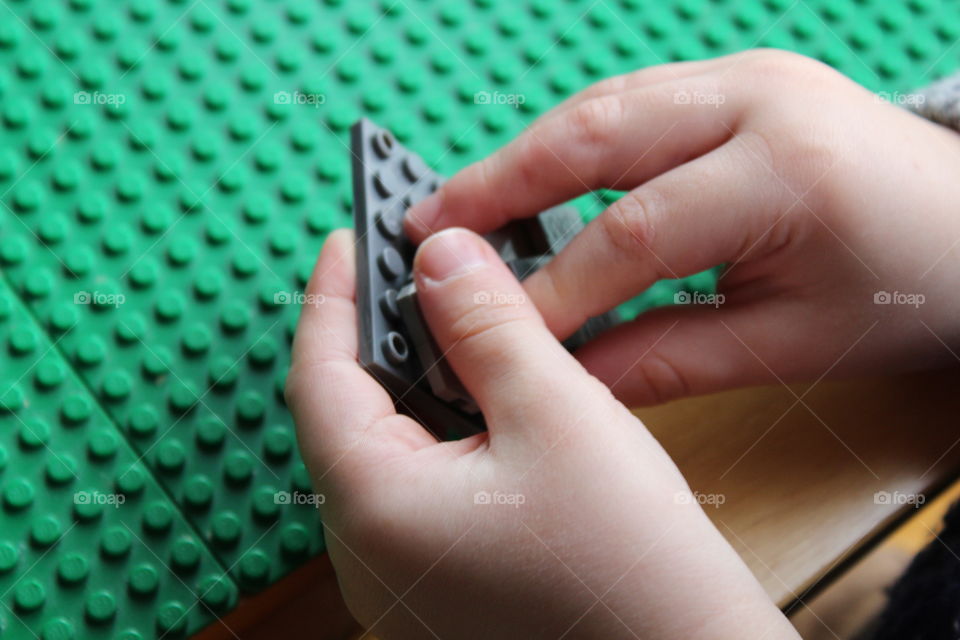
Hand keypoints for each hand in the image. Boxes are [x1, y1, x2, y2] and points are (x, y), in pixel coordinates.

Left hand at [286, 229, 797, 638]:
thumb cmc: (626, 559)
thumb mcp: (555, 411)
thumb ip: (486, 322)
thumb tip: (438, 253)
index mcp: (374, 508)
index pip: (318, 375)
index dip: (332, 296)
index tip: (348, 237)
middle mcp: (370, 555)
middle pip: (347, 413)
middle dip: (376, 332)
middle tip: (408, 268)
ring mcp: (403, 579)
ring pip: (386, 449)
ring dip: (413, 379)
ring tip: (447, 317)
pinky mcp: (442, 585)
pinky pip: (417, 486)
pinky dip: (437, 428)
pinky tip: (477, 394)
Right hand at [405, 49, 959, 406]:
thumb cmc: (907, 291)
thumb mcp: (789, 344)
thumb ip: (666, 357)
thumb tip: (568, 374)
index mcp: (783, 170)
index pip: (631, 232)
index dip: (553, 289)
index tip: (498, 332)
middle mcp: (757, 99)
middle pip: (596, 132)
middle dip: (499, 182)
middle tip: (426, 227)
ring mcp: (747, 75)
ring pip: (603, 105)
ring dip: (525, 156)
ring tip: (460, 205)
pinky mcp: (738, 79)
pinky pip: (632, 104)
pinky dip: (571, 145)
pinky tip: (532, 179)